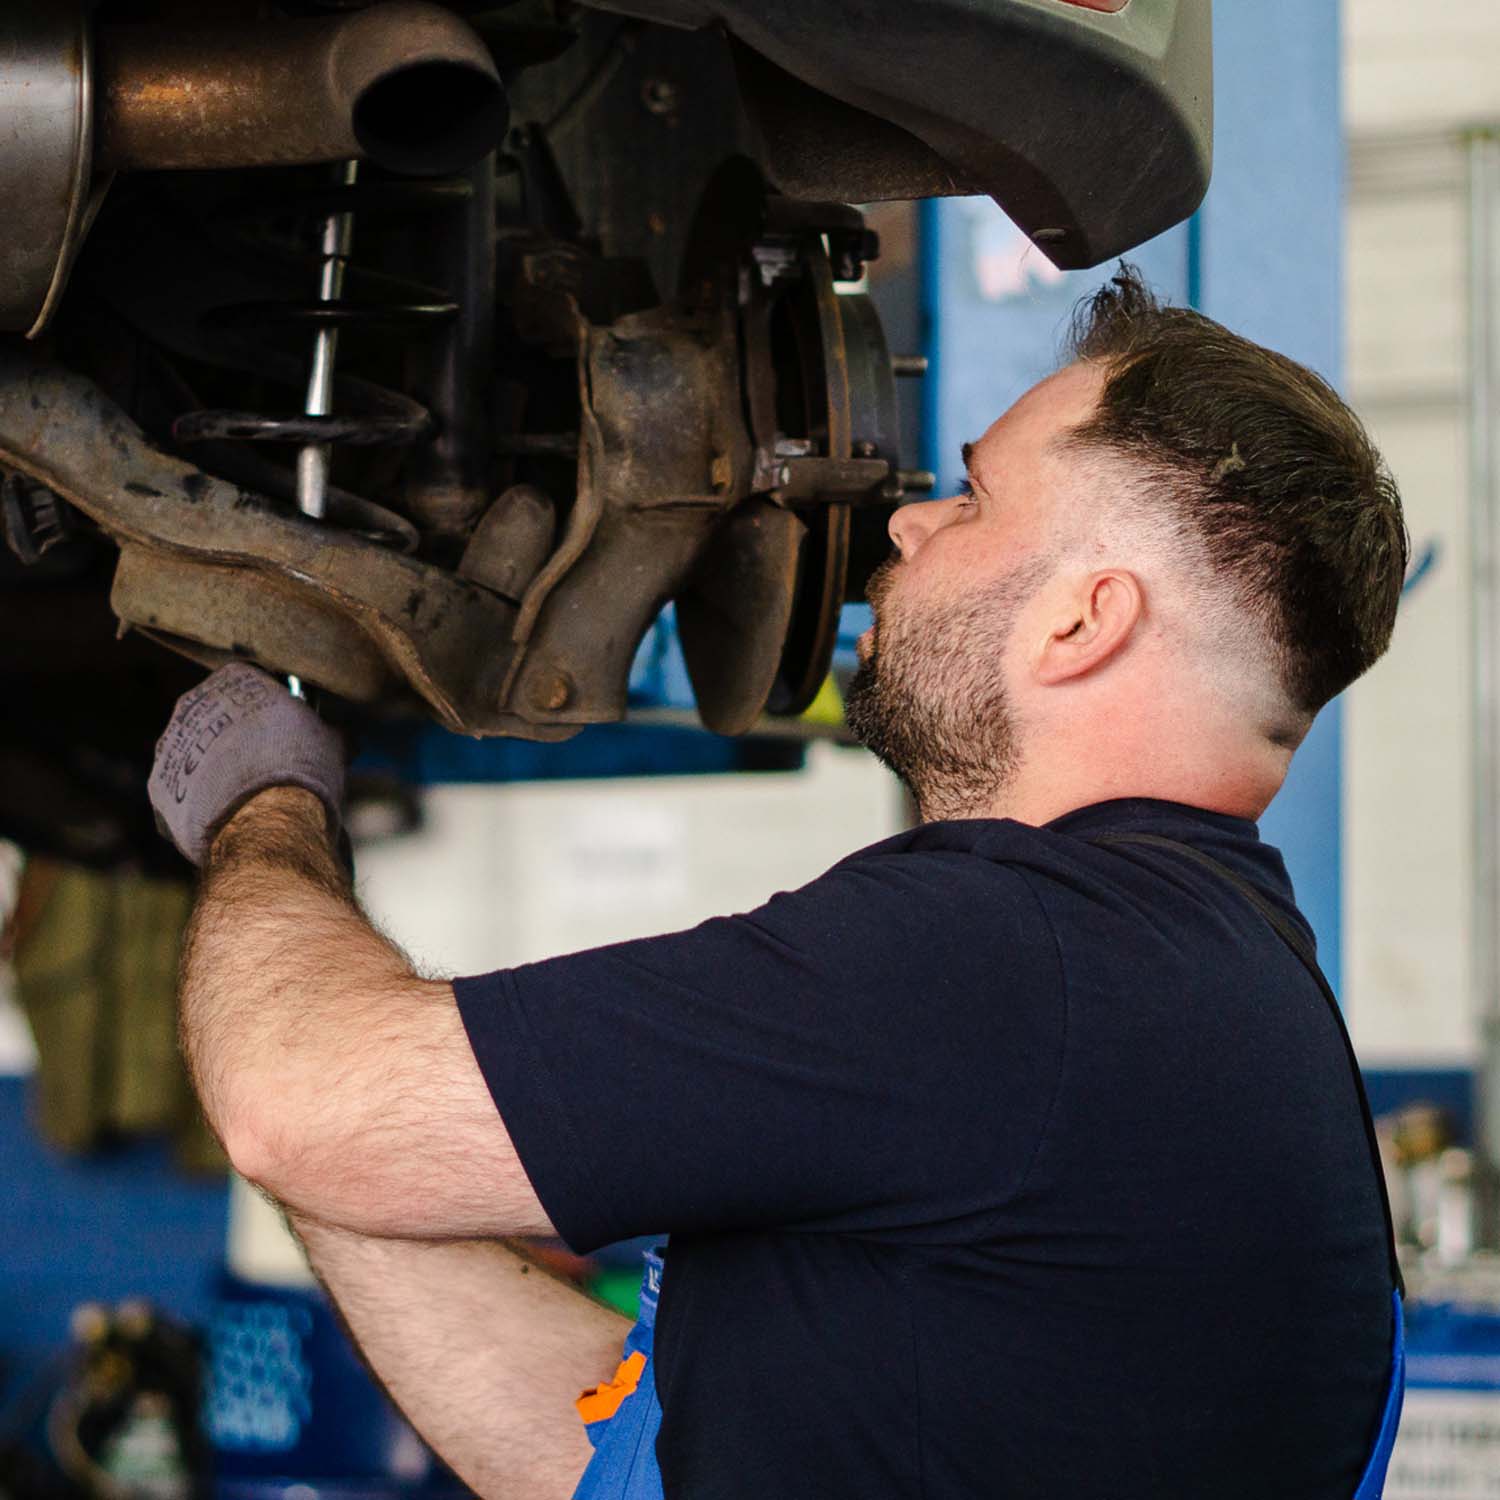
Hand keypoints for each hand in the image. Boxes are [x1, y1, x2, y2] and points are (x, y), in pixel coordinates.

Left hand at [149, 663, 345, 865]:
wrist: (266, 817)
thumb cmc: (302, 767)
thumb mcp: (332, 742)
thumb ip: (333, 732)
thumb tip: (349, 737)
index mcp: (234, 677)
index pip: (251, 682)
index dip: (271, 708)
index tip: (287, 730)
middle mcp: (192, 703)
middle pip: (217, 717)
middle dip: (239, 739)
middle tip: (269, 764)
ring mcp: (170, 746)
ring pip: (197, 755)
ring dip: (217, 771)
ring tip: (250, 798)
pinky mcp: (159, 788)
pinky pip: (182, 793)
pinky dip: (202, 804)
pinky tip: (230, 817)